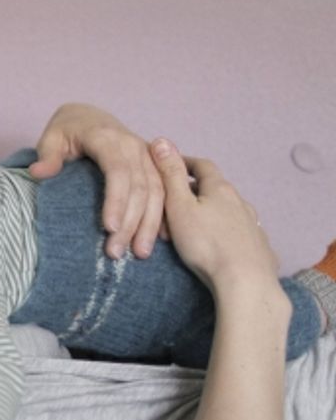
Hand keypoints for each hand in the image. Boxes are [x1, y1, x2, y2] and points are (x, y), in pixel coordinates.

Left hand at [30, 103, 164, 259]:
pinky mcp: (154, 165)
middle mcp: (134, 146)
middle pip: (139, 187)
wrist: (90, 117)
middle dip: (130, 222)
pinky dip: (165, 215)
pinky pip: (166, 191)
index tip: (108, 228)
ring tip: (140, 254)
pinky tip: (162, 239)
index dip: (116, 200)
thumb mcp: (52, 137)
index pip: (117, 171)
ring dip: (149, 224)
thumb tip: (38, 172)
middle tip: (115, 253)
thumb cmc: (68, 130)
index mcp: (108, 138)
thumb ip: (47, 155)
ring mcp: (147, 156)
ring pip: (156, 192)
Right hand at [150, 138, 279, 293]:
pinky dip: (224, 230)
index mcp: (219, 188)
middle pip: (216, 188)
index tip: (169, 165)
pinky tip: (219, 242)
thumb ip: (170, 175)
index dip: (184, 163)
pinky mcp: (258, 245)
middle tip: (175, 200)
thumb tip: (162, 140)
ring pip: (228, 209)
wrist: (244, 280)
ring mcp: (251, 223)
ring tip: (195, 223)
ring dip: (212, 210)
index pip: (202, 166)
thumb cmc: (205, 242)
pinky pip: (238, 230)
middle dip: (196, 189)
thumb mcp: (179, 206)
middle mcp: (239, 201)